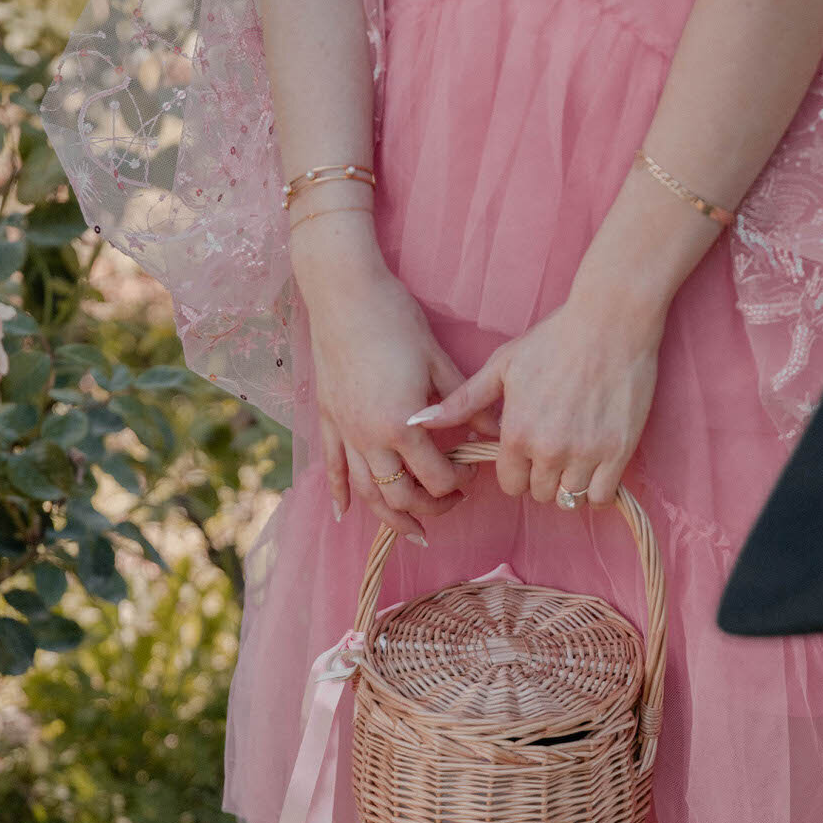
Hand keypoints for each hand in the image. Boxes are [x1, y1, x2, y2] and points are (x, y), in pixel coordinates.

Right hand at [294, 230, 477, 538]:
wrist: (343, 292)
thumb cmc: (394, 319)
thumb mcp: (437, 361)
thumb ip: (464, 403)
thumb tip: (494, 430)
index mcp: (401, 424)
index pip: (436, 476)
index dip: (458, 482)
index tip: (472, 472)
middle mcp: (370, 438)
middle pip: (400, 495)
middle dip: (430, 508)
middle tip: (451, 503)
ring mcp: (345, 432)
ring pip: (367, 492)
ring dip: (390, 517)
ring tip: (411, 531)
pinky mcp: (328, 420)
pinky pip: (333, 467)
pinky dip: (339, 494)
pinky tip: (344, 515)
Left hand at [406, 286, 668, 507]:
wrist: (610, 322)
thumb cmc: (553, 340)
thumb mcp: (502, 367)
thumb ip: (463, 402)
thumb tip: (417, 421)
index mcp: (516, 433)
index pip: (510, 485)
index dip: (517, 473)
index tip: (528, 455)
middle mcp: (548, 450)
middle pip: (540, 495)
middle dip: (542, 479)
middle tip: (553, 454)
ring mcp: (584, 454)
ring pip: (569, 500)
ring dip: (569, 486)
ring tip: (575, 459)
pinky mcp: (617, 452)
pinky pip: (601, 497)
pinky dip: (597, 490)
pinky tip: (596, 468)